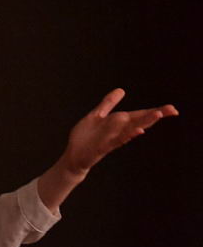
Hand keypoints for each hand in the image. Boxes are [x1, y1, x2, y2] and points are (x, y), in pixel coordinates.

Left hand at [60, 88, 178, 176]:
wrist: (74, 156)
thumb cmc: (86, 137)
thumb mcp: (96, 116)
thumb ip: (108, 104)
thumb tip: (121, 90)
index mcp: (117, 123)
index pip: (138, 115)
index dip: (153, 111)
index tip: (172, 108)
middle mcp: (117, 131)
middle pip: (138, 121)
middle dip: (154, 115)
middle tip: (173, 110)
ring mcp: (111, 139)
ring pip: (130, 130)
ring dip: (144, 122)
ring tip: (157, 114)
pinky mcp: (103, 147)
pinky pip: (117, 141)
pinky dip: (126, 135)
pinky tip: (137, 131)